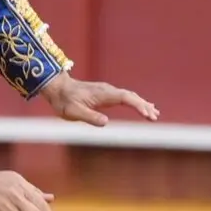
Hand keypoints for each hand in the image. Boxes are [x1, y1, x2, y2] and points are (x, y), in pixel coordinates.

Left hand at [40, 72, 158, 126]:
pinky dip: (135, 102)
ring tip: (154, 114)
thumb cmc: (64, 101)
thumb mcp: (73, 112)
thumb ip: (89, 116)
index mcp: (102, 94)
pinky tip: (142, 107)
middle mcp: (107, 90)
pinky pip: (124, 97)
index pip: (125, 98)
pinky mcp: (105, 93)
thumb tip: (106, 122)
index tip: (147, 114)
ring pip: (129, 96)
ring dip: (141, 104)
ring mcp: (106, 91)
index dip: (138, 105)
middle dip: (143, 106)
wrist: (56, 88)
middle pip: (130, 96)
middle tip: (154, 117)